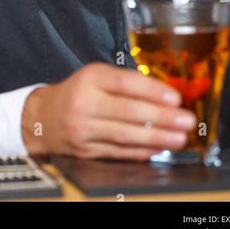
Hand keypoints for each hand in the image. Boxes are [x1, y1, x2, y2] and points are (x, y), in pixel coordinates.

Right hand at [21, 63, 196, 160]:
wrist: (43, 118)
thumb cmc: (78, 92)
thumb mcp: (96, 76)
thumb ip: (125, 82)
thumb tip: (165, 94)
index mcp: (90, 78)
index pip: (124, 83)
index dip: (151, 90)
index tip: (175, 97)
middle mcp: (84, 103)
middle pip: (127, 112)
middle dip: (161, 117)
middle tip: (186, 121)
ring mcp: (83, 130)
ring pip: (125, 135)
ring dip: (156, 138)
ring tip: (179, 138)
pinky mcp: (85, 151)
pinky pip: (118, 152)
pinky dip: (141, 152)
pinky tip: (158, 149)